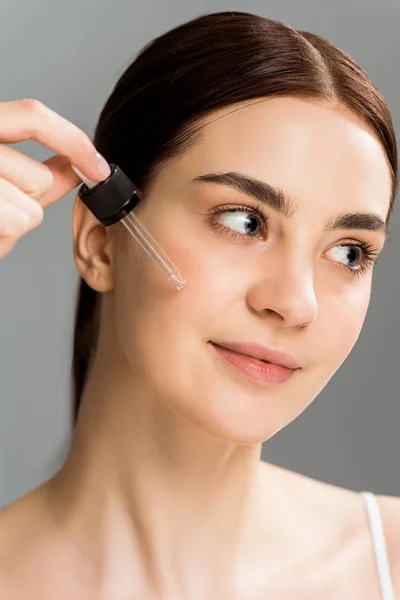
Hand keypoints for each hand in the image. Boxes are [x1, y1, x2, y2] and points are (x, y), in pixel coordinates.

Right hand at [0, 98, 110, 257]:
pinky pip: (14, 226)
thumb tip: (75, 169)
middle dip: (25, 202)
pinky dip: (1, 241)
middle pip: (38, 178)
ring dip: (10, 227)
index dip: (72, 140)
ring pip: (30, 211)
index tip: (98, 167)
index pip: (32, 116)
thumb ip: (32, 174)